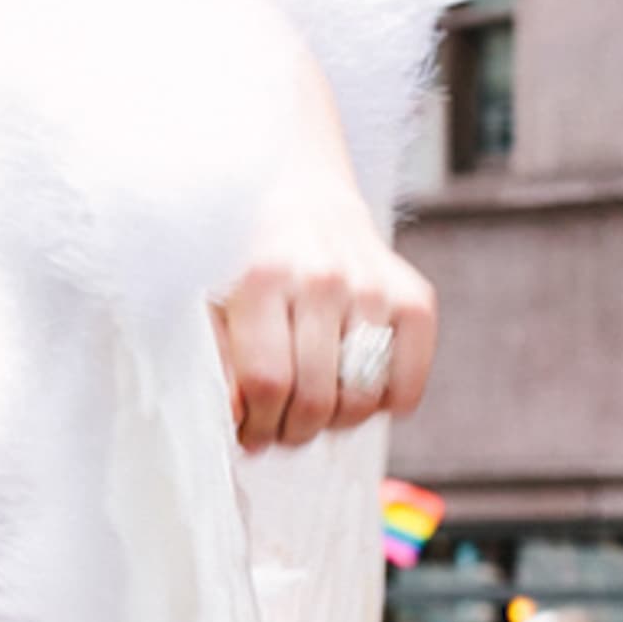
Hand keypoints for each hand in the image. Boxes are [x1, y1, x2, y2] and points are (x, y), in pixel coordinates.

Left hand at [212, 55, 439, 449]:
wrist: (297, 189)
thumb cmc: (242, 257)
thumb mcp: (209, 298)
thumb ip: (216, 359)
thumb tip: (240, 421)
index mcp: (262, 278)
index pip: (268, 384)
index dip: (258, 424)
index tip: (250, 432)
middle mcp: (322, 278)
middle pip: (316, 398)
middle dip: (293, 431)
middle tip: (281, 428)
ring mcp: (373, 286)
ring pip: (362, 398)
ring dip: (336, 422)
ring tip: (314, 407)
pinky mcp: (413, 295)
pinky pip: (407, 382)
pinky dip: (387, 403)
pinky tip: (357, 388)